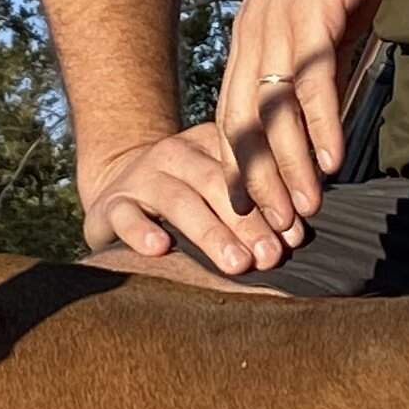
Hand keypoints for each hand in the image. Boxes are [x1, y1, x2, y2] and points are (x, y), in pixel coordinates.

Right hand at [81, 122, 305, 275]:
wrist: (117, 193)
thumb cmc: (184, 200)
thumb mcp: (216, 189)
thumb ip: (253, 203)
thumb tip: (298, 234)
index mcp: (208, 144)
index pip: (243, 169)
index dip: (271, 201)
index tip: (294, 234)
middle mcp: (174, 154)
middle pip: (216, 185)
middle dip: (248, 223)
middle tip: (271, 256)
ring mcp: (141, 178)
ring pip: (178, 201)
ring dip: (210, 233)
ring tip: (236, 263)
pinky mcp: (110, 204)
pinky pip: (125, 215)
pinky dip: (141, 231)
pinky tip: (160, 248)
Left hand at [216, 0, 408, 230]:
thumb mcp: (323, 22)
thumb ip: (317, 69)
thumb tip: (321, 117)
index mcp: (250, 37)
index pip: (233, 115)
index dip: (238, 166)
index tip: (247, 210)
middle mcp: (253, 35)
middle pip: (244, 124)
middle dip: (257, 182)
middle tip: (270, 230)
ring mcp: (279, 25)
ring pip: (274, 112)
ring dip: (288, 167)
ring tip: (302, 210)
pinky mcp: (312, 15)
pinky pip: (312, 82)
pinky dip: (318, 125)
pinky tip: (331, 160)